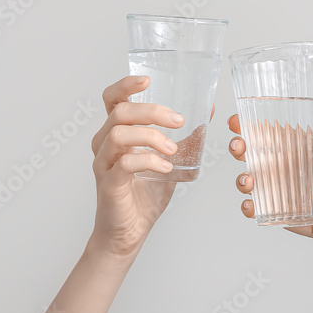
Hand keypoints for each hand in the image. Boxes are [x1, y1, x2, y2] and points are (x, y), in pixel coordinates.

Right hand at [88, 76, 185, 257]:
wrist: (129, 232)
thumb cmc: (145, 195)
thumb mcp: (172, 161)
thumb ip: (187, 138)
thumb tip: (208, 113)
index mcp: (117, 133)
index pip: (113, 99)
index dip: (126, 85)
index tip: (147, 79)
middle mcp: (105, 144)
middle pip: (120, 112)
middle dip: (153, 111)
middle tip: (178, 121)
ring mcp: (104, 163)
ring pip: (119, 133)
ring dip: (152, 136)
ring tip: (173, 149)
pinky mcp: (108, 183)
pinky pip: (124, 163)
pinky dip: (148, 161)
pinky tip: (166, 168)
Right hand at [228, 116, 312, 251]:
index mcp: (298, 149)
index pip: (268, 132)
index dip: (248, 124)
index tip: (237, 120)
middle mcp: (284, 167)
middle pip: (251, 153)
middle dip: (239, 147)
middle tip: (239, 146)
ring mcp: (279, 189)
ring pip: (250, 179)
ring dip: (241, 178)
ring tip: (248, 180)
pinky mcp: (280, 211)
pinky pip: (257, 208)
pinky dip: (249, 207)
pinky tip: (251, 206)